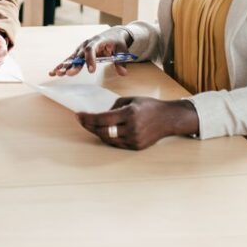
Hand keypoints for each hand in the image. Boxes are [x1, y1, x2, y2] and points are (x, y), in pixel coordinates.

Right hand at [49, 27, 132, 76]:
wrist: (113, 34)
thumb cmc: (118, 42)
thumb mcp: (122, 50)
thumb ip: (121, 61)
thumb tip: (123, 73)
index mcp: (97, 40)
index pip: (91, 49)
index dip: (90, 59)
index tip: (91, 70)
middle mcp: (86, 44)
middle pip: (78, 55)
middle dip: (73, 65)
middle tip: (68, 74)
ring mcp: (81, 49)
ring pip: (71, 58)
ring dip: (63, 66)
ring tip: (55, 74)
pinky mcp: (78, 54)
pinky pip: (69, 60)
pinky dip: (61, 66)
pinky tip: (53, 73)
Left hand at [75, 96, 198, 149]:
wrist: (169, 119)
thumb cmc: (149, 106)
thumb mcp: (131, 100)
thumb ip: (114, 107)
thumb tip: (100, 115)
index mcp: (130, 114)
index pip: (102, 119)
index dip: (88, 118)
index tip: (78, 115)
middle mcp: (132, 128)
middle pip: (102, 131)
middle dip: (89, 126)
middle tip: (81, 120)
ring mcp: (134, 139)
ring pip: (108, 139)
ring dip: (96, 132)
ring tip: (90, 125)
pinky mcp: (136, 147)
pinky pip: (116, 143)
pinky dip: (107, 137)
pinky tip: (102, 131)